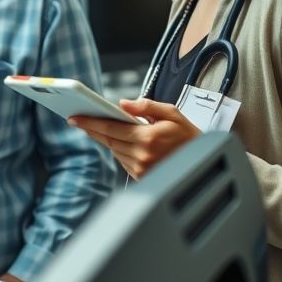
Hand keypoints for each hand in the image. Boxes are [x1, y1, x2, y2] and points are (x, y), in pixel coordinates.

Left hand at [69, 98, 200, 178]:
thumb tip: (123, 104)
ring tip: (100, 127)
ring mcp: (141, 170)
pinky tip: (121, 142)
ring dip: (107, 140)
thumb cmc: (189, 136)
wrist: (206, 161)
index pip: (110, 129)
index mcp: (148, 139)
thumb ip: (146, 106)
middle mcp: (142, 157)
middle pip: (108, 141)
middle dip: (93, 129)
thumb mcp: (172, 113)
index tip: (75, 118)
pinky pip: (122, 161)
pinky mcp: (142, 178)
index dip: (90, 123)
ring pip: (114, 151)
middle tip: (79, 120)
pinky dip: (119, 150)